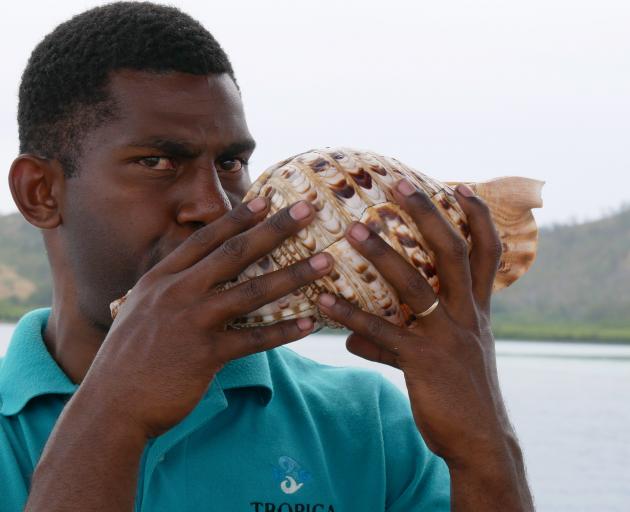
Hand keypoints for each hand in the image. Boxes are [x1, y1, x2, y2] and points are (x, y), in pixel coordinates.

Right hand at [82, 198, 332, 438]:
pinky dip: (284, 331)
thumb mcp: (141, 309)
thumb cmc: (129, 357)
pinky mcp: (205, 355)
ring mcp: (192, 322)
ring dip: (292, 275)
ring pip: (251, 291)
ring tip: (324, 262)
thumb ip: (170, 288)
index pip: (205, 239)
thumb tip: (196, 275)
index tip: (266, 199)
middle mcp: (178, 292)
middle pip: (234, 253)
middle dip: (274, 229)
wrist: (111, 404)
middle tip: (307, 210)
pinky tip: (310, 322)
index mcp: (163, 278)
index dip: (238, 218)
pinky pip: (254, 339)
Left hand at [317, 180, 514, 468]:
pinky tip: (322, 301)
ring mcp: (447, 338)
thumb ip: (395, 342)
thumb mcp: (440, 360)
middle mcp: (468, 316)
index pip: (487, 253)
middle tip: (400, 183)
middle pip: (454, 253)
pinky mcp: (423, 362)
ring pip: (416, 285)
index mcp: (478, 310)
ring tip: (353, 230)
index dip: (477, 218)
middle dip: (429, 215)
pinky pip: (382, 332)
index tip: (459, 186)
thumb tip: (353, 339)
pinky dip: (350, 315)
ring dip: (383, 254)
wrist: (480, 442)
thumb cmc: (460, 395)